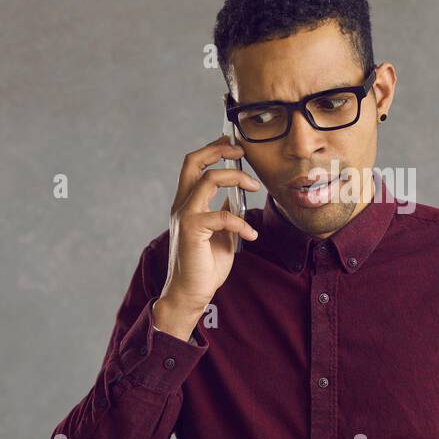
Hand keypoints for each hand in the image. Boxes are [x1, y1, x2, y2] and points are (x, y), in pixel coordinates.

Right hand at [156, 134, 260, 331]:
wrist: (191, 293)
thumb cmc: (204, 266)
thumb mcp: (220, 234)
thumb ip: (225, 213)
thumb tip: (236, 197)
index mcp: (187, 203)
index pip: (194, 165)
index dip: (213, 150)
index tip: (234, 146)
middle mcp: (182, 205)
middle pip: (194, 162)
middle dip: (218, 150)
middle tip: (241, 152)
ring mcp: (185, 216)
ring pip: (209, 179)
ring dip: (236, 178)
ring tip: (255, 188)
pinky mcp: (192, 230)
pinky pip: (221, 214)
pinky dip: (241, 222)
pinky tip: (251, 235)